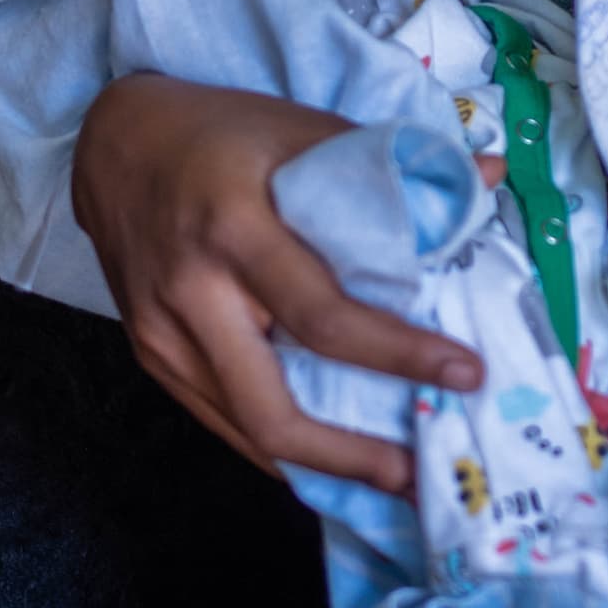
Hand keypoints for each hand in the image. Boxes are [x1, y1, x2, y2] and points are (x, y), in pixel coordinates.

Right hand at [72, 72, 484, 494]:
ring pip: (245, 428)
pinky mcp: (149, 356)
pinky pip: (220, 419)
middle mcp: (193, 292)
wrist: (116, 142)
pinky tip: (328, 458)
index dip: (399, 354)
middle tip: (420, 475)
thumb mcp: (307, 129)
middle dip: (352, 456)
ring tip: (389, 478)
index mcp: (237, 227)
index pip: (324, 315)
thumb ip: (395, 166)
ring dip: (321, 465)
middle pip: (271, 406)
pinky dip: (277, 446)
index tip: (465, 374)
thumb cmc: (224, 132)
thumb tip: (490, 179)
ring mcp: (161, 334)